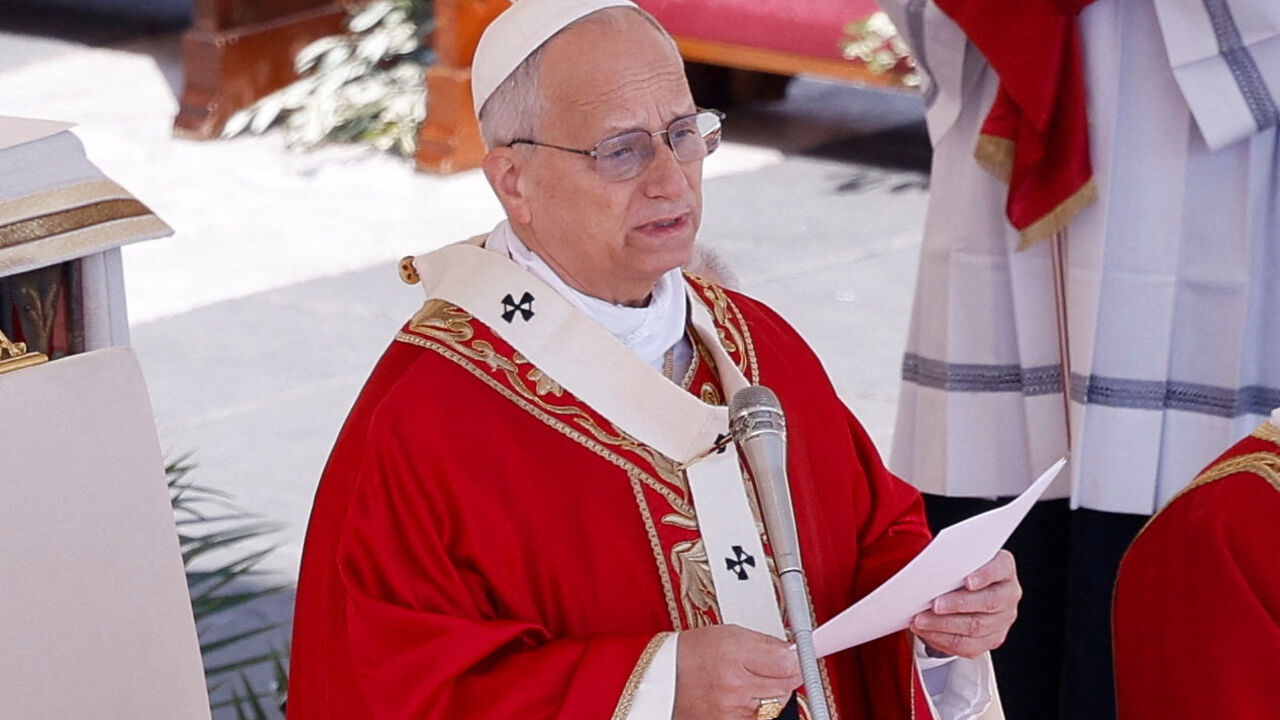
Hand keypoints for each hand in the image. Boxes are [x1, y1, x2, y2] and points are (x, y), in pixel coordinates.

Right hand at [673, 624, 800, 719]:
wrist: (664, 679)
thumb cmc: (693, 653)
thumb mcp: (730, 634)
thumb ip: (766, 642)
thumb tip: (794, 650)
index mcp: (734, 656)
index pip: (788, 663)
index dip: (796, 658)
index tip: (798, 656)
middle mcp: (734, 687)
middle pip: (786, 686)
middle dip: (784, 675)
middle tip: (771, 667)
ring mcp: (732, 711)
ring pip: (775, 705)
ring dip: (771, 693)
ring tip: (750, 681)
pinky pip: (760, 717)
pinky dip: (758, 708)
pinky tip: (744, 697)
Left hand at [911, 549, 1020, 657]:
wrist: (966, 592)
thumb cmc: (961, 573)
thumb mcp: (960, 561)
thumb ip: (952, 562)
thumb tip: (928, 569)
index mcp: (1004, 569)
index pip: (1001, 568)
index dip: (985, 575)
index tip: (968, 581)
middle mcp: (1008, 594)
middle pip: (988, 602)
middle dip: (957, 604)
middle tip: (934, 605)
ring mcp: (1002, 619)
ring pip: (976, 627)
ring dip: (944, 625)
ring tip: (922, 620)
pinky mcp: (991, 639)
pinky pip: (968, 645)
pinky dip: (943, 639)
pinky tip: (927, 631)